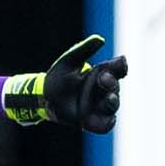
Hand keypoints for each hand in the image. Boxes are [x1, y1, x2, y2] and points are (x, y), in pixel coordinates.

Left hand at [5, 34, 128, 132]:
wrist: (44, 96)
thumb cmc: (59, 76)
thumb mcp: (70, 61)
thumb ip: (84, 50)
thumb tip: (100, 39)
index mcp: (101, 74)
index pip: (117, 70)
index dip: (120, 67)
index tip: (120, 63)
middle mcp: (103, 91)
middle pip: (114, 88)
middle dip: (111, 83)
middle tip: (102, 78)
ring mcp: (98, 106)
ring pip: (112, 106)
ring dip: (112, 102)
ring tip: (109, 98)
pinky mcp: (91, 121)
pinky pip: (104, 125)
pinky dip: (107, 123)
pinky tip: (109, 119)